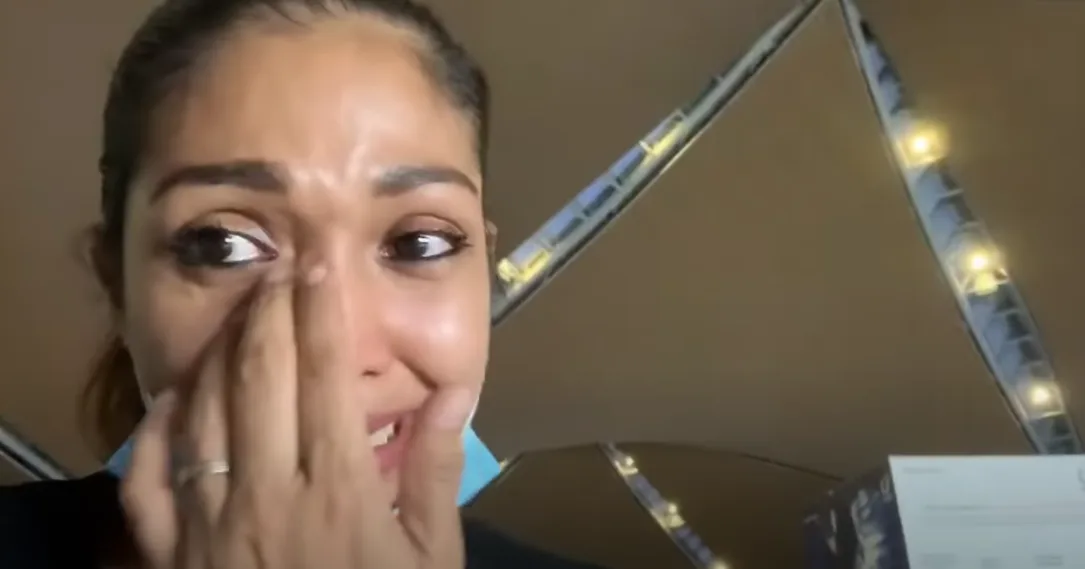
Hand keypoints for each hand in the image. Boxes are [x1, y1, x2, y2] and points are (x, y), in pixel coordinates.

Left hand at [120, 267, 476, 568]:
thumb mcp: (432, 558)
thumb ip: (436, 472)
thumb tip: (449, 393)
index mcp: (338, 493)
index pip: (325, 377)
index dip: (321, 310)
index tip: (321, 261)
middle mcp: (266, 496)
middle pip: (259, 378)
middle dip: (270, 311)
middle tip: (283, 268)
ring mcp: (208, 525)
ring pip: (202, 412)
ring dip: (220, 352)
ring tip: (243, 311)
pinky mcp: (170, 554)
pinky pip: (148, 477)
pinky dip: (159, 426)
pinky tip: (179, 394)